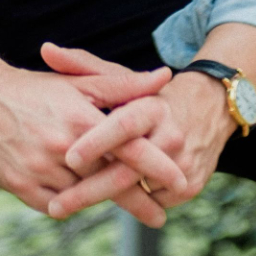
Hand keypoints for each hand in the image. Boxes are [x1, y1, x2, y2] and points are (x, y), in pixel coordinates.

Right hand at [0, 55, 173, 223]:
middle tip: (159, 214)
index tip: (179, 180)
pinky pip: (55, 205)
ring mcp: (40, 170)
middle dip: (137, 199)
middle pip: (110, 182)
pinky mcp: (20, 187)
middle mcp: (63, 149)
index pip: (129, 150)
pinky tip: (79, 198)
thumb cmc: (34, 88)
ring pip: (83, 197)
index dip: (157, 167)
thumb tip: (163, 78)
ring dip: (100, 199)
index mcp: (81, 120)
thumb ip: (123, 85)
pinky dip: (69, 203)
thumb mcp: (79, 83)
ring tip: (120, 202)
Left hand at [42, 44, 235, 223]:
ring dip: (104, 199)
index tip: (69, 157)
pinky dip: (131, 203)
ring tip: (67, 203)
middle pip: (127, 170)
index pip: (123, 126)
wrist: (210, 107)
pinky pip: (153, 203)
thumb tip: (45, 49)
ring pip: (137, 192)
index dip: (96, 143)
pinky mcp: (192, 185)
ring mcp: (184, 163)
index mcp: (152, 107)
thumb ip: (82, 65)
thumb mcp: (122, 77)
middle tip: (56, 206)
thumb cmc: (148, 95)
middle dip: (89, 192)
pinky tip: (110, 197)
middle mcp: (171, 135)